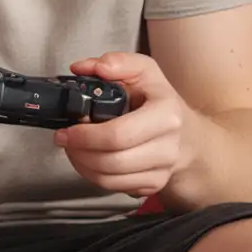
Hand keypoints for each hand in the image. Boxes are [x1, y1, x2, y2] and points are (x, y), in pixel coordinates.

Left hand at [54, 52, 189, 197]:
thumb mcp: (144, 72)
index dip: (85, 135)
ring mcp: (162, 170)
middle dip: (79, 151)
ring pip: (110, 178)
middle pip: (112, 160)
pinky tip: (88, 160)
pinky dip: (93, 176)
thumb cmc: (159, 102)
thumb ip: (117, 63)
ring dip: (82, 165)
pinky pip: (115, 188)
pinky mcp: (153, 185)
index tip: (67, 129)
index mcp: (166, 115)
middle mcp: (168, 146)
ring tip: (73, 148)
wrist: (188, 135)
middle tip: (64, 139)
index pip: (118, 135)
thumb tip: (85, 67)